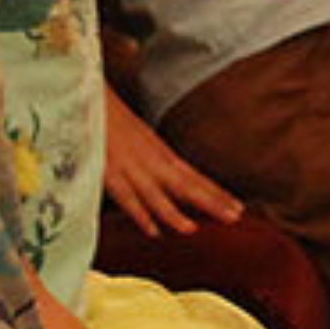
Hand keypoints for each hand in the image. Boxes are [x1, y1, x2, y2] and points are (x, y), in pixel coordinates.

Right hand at [102, 89, 241, 236]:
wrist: (92, 98)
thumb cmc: (116, 120)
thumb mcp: (142, 140)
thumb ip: (156, 160)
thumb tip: (173, 178)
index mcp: (162, 153)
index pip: (195, 176)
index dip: (216, 192)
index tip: (237, 206)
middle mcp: (152, 160)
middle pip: (185, 185)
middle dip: (210, 202)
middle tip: (235, 216)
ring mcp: (131, 166)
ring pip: (156, 194)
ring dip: (173, 213)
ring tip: (192, 229)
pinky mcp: (108, 172)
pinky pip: (125, 196)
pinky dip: (138, 213)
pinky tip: (151, 230)